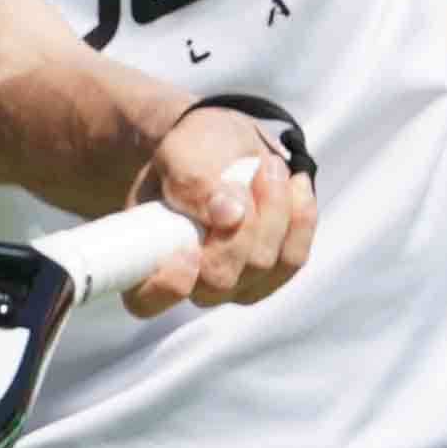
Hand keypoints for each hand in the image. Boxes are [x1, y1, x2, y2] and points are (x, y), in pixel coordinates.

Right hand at [123, 107, 317, 315]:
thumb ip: (192, 181)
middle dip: (240, 224)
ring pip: (262, 265)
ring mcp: (233, 284)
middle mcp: (190, 283)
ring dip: (274, 209)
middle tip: (244, 176)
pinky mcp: (271, 274)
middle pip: (220, 280)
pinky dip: (300, 218)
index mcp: (147, 261)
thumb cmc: (192, 152)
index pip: (146, 300)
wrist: (226, 146)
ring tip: (268, 167)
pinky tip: (294, 186)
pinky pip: (293, 258)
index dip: (166, 285)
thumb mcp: (181, 152)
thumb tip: (229, 216)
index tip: (185, 248)